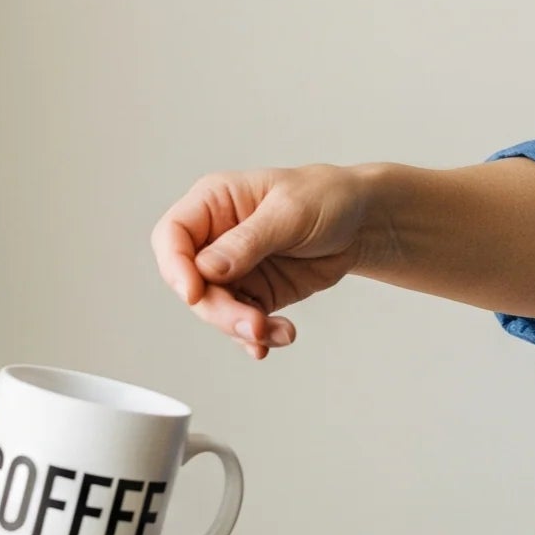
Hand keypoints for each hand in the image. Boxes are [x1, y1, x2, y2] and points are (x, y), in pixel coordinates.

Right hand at [149, 164, 373, 359]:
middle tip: (252, 324)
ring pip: (215, 310)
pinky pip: (242, 322)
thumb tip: (206, 269)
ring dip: (241, 328)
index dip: (176, 267)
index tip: (195, 294)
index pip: (173, 236)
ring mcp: (233, 269)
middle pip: (191, 283)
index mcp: (214, 201)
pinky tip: (276, 338)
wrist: (361, 222)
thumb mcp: (290, 211)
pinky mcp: (255, 293)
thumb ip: (248, 240)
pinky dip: (256, 336)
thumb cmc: (325, 197)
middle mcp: (215, 238)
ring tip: (276, 333)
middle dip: (218, 310)